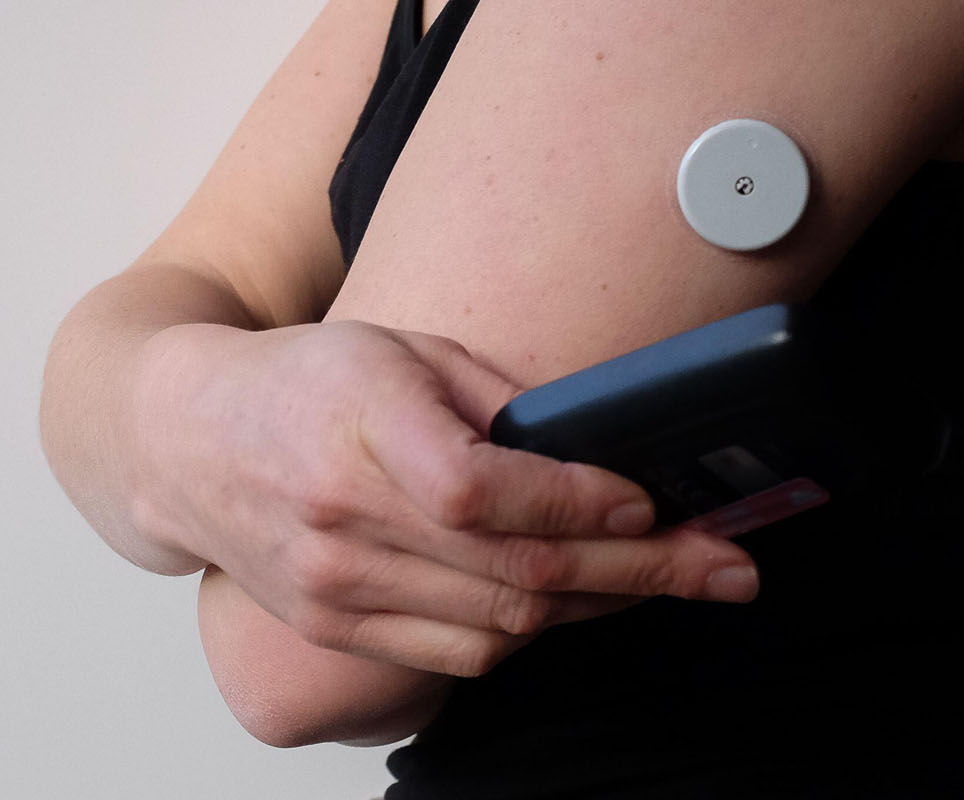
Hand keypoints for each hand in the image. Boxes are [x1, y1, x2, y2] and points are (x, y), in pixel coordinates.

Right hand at [130, 319, 759, 676]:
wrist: (190, 442)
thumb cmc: (311, 379)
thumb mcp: (409, 351)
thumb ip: (501, 402)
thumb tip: (602, 452)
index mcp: (369, 436)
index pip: (493, 495)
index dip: (587, 506)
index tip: (657, 504)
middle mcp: (349, 525)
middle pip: (521, 575)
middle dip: (646, 575)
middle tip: (730, 569)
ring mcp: (340, 589)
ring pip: (504, 627)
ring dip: (603, 607)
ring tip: (674, 580)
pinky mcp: (339, 627)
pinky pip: (462, 654)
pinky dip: (533, 634)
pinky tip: (581, 603)